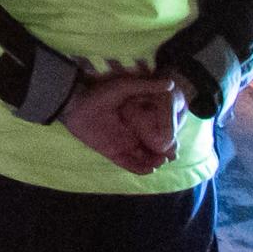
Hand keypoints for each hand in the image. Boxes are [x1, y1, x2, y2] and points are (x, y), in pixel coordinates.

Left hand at [56, 69, 181, 175]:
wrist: (75, 104)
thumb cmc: (100, 93)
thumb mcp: (125, 87)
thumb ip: (146, 86)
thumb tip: (170, 83)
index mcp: (140, 120)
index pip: (160, 133)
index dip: (170, 139)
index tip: (176, 141)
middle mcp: (135, 134)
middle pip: (155, 149)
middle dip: (165, 153)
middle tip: (170, 155)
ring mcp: (125, 145)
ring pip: (145, 158)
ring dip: (155, 161)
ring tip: (160, 160)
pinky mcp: (114, 153)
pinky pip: (130, 165)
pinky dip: (141, 168)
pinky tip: (149, 167)